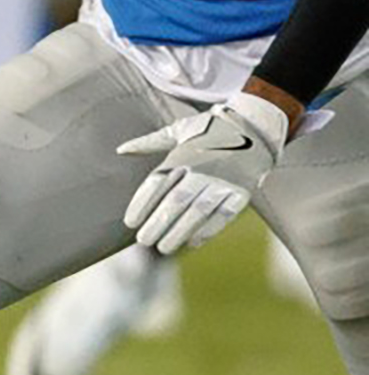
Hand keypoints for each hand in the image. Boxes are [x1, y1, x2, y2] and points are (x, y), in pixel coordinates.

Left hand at [118, 91, 288, 253]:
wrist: (254, 127)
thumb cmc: (209, 132)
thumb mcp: (178, 131)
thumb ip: (149, 143)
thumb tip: (121, 149)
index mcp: (182, 156)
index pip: (156, 183)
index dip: (141, 205)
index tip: (130, 223)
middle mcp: (202, 169)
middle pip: (175, 201)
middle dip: (157, 223)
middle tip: (143, 240)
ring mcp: (223, 181)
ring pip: (198, 212)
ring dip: (179, 232)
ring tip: (163, 248)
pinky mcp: (241, 191)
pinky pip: (224, 215)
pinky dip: (208, 230)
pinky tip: (192, 243)